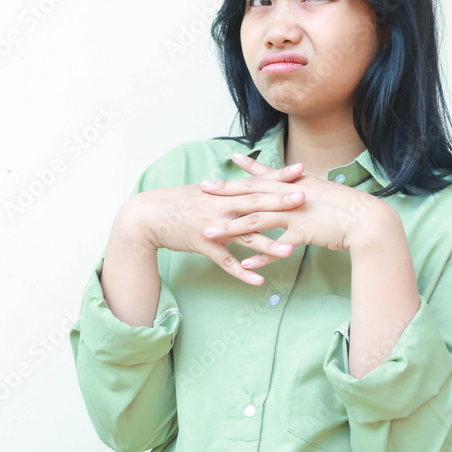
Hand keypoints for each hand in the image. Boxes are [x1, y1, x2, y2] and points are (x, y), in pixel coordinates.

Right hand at [125, 159, 307, 284]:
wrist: (146, 216)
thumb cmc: (176, 203)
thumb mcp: (203, 192)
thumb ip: (226, 191)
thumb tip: (245, 185)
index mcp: (222, 192)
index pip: (255, 182)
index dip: (277, 176)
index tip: (300, 170)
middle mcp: (220, 206)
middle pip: (254, 203)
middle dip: (279, 202)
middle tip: (304, 199)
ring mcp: (212, 226)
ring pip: (244, 236)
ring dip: (267, 244)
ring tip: (290, 251)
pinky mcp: (203, 245)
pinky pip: (225, 261)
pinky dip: (242, 272)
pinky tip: (259, 281)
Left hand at [199, 152, 389, 269]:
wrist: (369, 221)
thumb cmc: (350, 208)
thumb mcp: (325, 192)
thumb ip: (307, 190)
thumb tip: (300, 185)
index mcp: (297, 184)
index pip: (268, 174)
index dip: (247, 168)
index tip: (229, 160)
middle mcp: (293, 196)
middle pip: (253, 193)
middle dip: (226, 192)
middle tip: (202, 189)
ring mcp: (296, 214)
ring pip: (257, 220)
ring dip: (231, 228)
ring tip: (209, 233)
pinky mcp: (303, 234)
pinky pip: (276, 247)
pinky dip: (260, 257)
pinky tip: (244, 265)